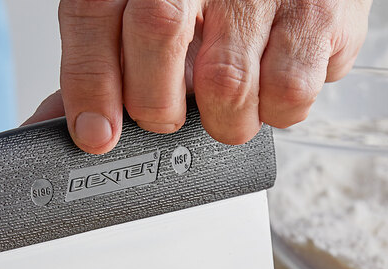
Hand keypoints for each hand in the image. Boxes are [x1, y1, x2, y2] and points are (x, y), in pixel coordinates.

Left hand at [25, 0, 371, 153]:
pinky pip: (290, 95)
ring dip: (223, 119)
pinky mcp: (322, 7)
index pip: (94, 12)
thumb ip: (104, 65)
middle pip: (157, 34)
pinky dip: (278, 109)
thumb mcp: (144, 14)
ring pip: (227, 88)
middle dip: (157, 105)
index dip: (90, 84)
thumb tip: (64, 130)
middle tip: (169, 112)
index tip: (95, 136)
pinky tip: (271, 81)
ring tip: (229, 98)